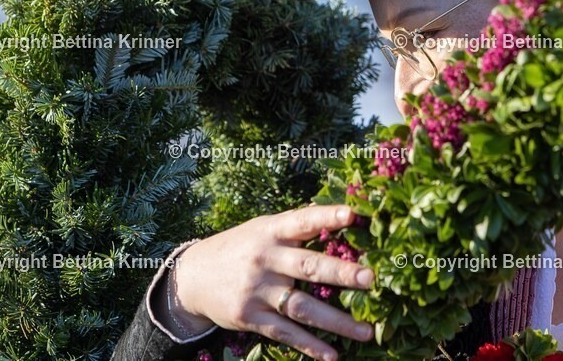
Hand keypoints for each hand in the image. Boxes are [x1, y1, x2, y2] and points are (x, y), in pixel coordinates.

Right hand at [169, 204, 374, 360]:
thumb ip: (296, 226)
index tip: (352, 215)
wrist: (192, 277)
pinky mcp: (250, 317)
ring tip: (366, 331)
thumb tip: (342, 215)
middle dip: (341, 274)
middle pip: (308, 267)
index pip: (303, 221)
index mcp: (272, 231)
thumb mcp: (263, 228)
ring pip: (302, 307)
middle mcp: (266, 259)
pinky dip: (310, 345)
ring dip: (336, 321)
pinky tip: (333, 354)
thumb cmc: (240, 247)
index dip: (327, 217)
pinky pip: (285, 333)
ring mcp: (257, 291)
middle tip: (370, 279)